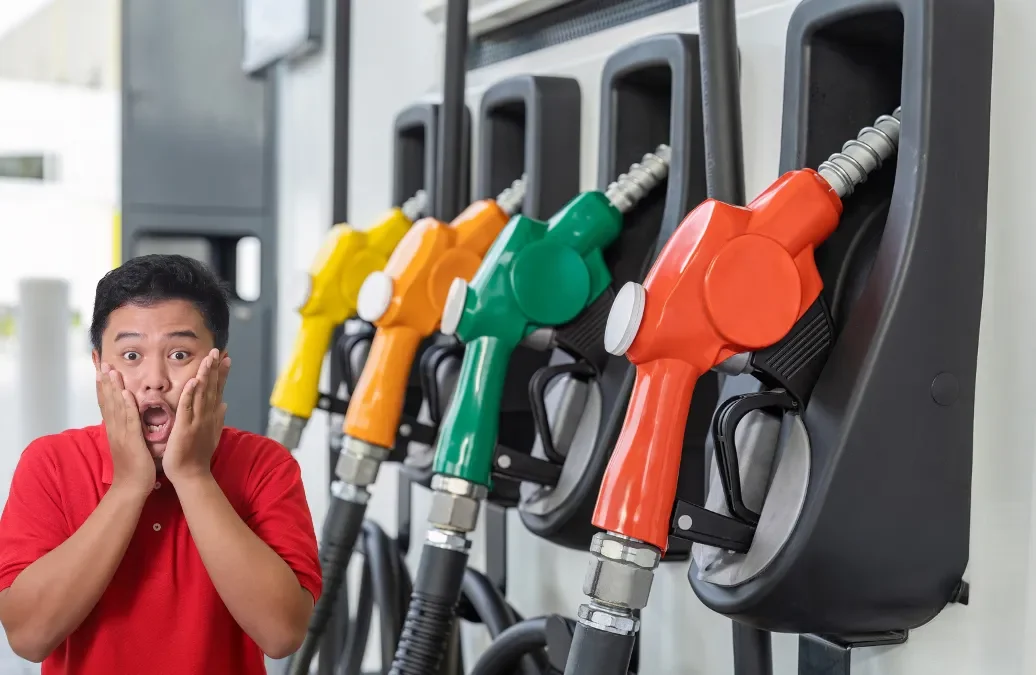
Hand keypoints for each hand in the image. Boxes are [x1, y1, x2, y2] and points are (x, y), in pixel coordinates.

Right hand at [96, 363, 155, 496]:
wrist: (131, 488)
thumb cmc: (134, 468)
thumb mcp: (129, 445)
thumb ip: (128, 431)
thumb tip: (128, 420)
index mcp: (115, 430)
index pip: (108, 405)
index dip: (105, 388)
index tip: (103, 372)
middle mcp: (115, 430)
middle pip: (108, 402)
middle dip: (106, 383)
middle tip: (103, 364)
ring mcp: (122, 435)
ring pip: (116, 408)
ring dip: (114, 389)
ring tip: (111, 372)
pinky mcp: (131, 441)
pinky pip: (129, 421)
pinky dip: (127, 407)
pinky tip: (125, 394)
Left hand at [163, 349, 231, 484]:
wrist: (192, 475)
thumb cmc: (198, 456)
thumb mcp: (211, 434)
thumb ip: (218, 418)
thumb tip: (225, 404)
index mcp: (211, 416)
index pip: (218, 390)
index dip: (222, 374)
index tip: (226, 358)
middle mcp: (207, 416)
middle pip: (212, 387)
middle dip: (215, 368)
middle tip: (217, 351)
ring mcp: (197, 421)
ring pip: (202, 393)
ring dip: (205, 375)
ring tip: (208, 359)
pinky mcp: (185, 427)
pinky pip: (188, 407)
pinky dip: (191, 394)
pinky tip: (193, 381)